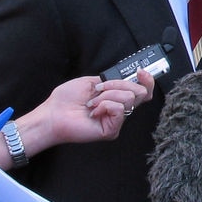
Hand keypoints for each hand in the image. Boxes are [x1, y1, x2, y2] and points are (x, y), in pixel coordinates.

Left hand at [40, 68, 154, 143]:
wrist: (54, 113)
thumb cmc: (67, 99)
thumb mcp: (93, 82)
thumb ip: (113, 80)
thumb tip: (129, 77)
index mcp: (116, 97)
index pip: (143, 91)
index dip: (147, 81)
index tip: (140, 72)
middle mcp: (119, 109)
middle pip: (140, 93)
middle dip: (120, 84)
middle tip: (100, 89)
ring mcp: (116, 121)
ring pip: (128, 98)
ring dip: (107, 95)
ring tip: (92, 102)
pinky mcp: (112, 130)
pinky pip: (119, 109)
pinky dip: (104, 105)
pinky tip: (93, 111)